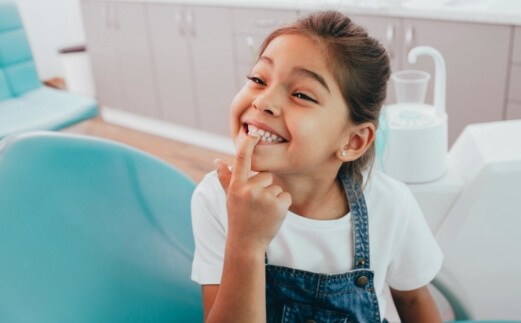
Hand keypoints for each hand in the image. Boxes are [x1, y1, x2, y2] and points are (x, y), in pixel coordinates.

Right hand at [215, 133, 291, 251]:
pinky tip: (272, 215)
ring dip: (274, 198)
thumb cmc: (238, 218)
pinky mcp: (278, 205)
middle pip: (266, 175)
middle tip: (256, 205)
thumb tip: (217, 161)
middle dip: (265, 187)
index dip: (248, 144)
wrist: (246, 243)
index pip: (241, 159)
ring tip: (263, 212)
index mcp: (236, 185)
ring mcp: (263, 197)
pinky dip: (282, 205)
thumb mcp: (230, 197)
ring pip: (277, 187)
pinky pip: (286, 196)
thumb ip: (225, 178)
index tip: (253, 133)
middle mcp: (249, 189)